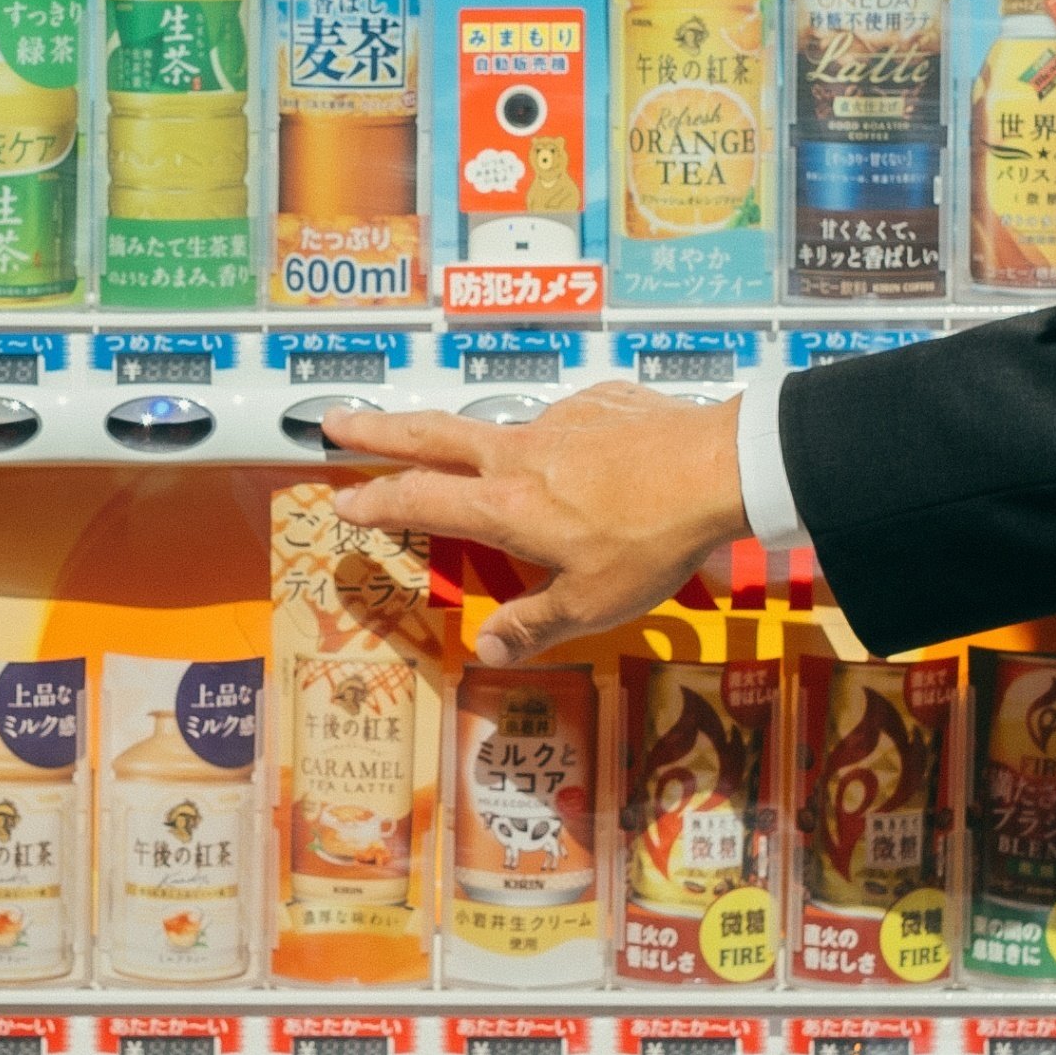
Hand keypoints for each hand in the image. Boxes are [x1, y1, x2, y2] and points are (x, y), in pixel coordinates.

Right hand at [319, 388, 749, 661]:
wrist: (720, 467)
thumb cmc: (650, 543)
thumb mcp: (592, 604)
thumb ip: (535, 626)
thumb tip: (486, 652)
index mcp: (505, 505)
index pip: (419, 500)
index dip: (375, 503)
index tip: (341, 503)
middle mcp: (518, 453)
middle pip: (430, 435)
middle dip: (377, 430)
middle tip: (335, 421)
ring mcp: (559, 421)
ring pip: (495, 425)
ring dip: (464, 435)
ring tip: (469, 454)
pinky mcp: (601, 402)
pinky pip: (564, 422)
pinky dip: (556, 439)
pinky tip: (583, 455)